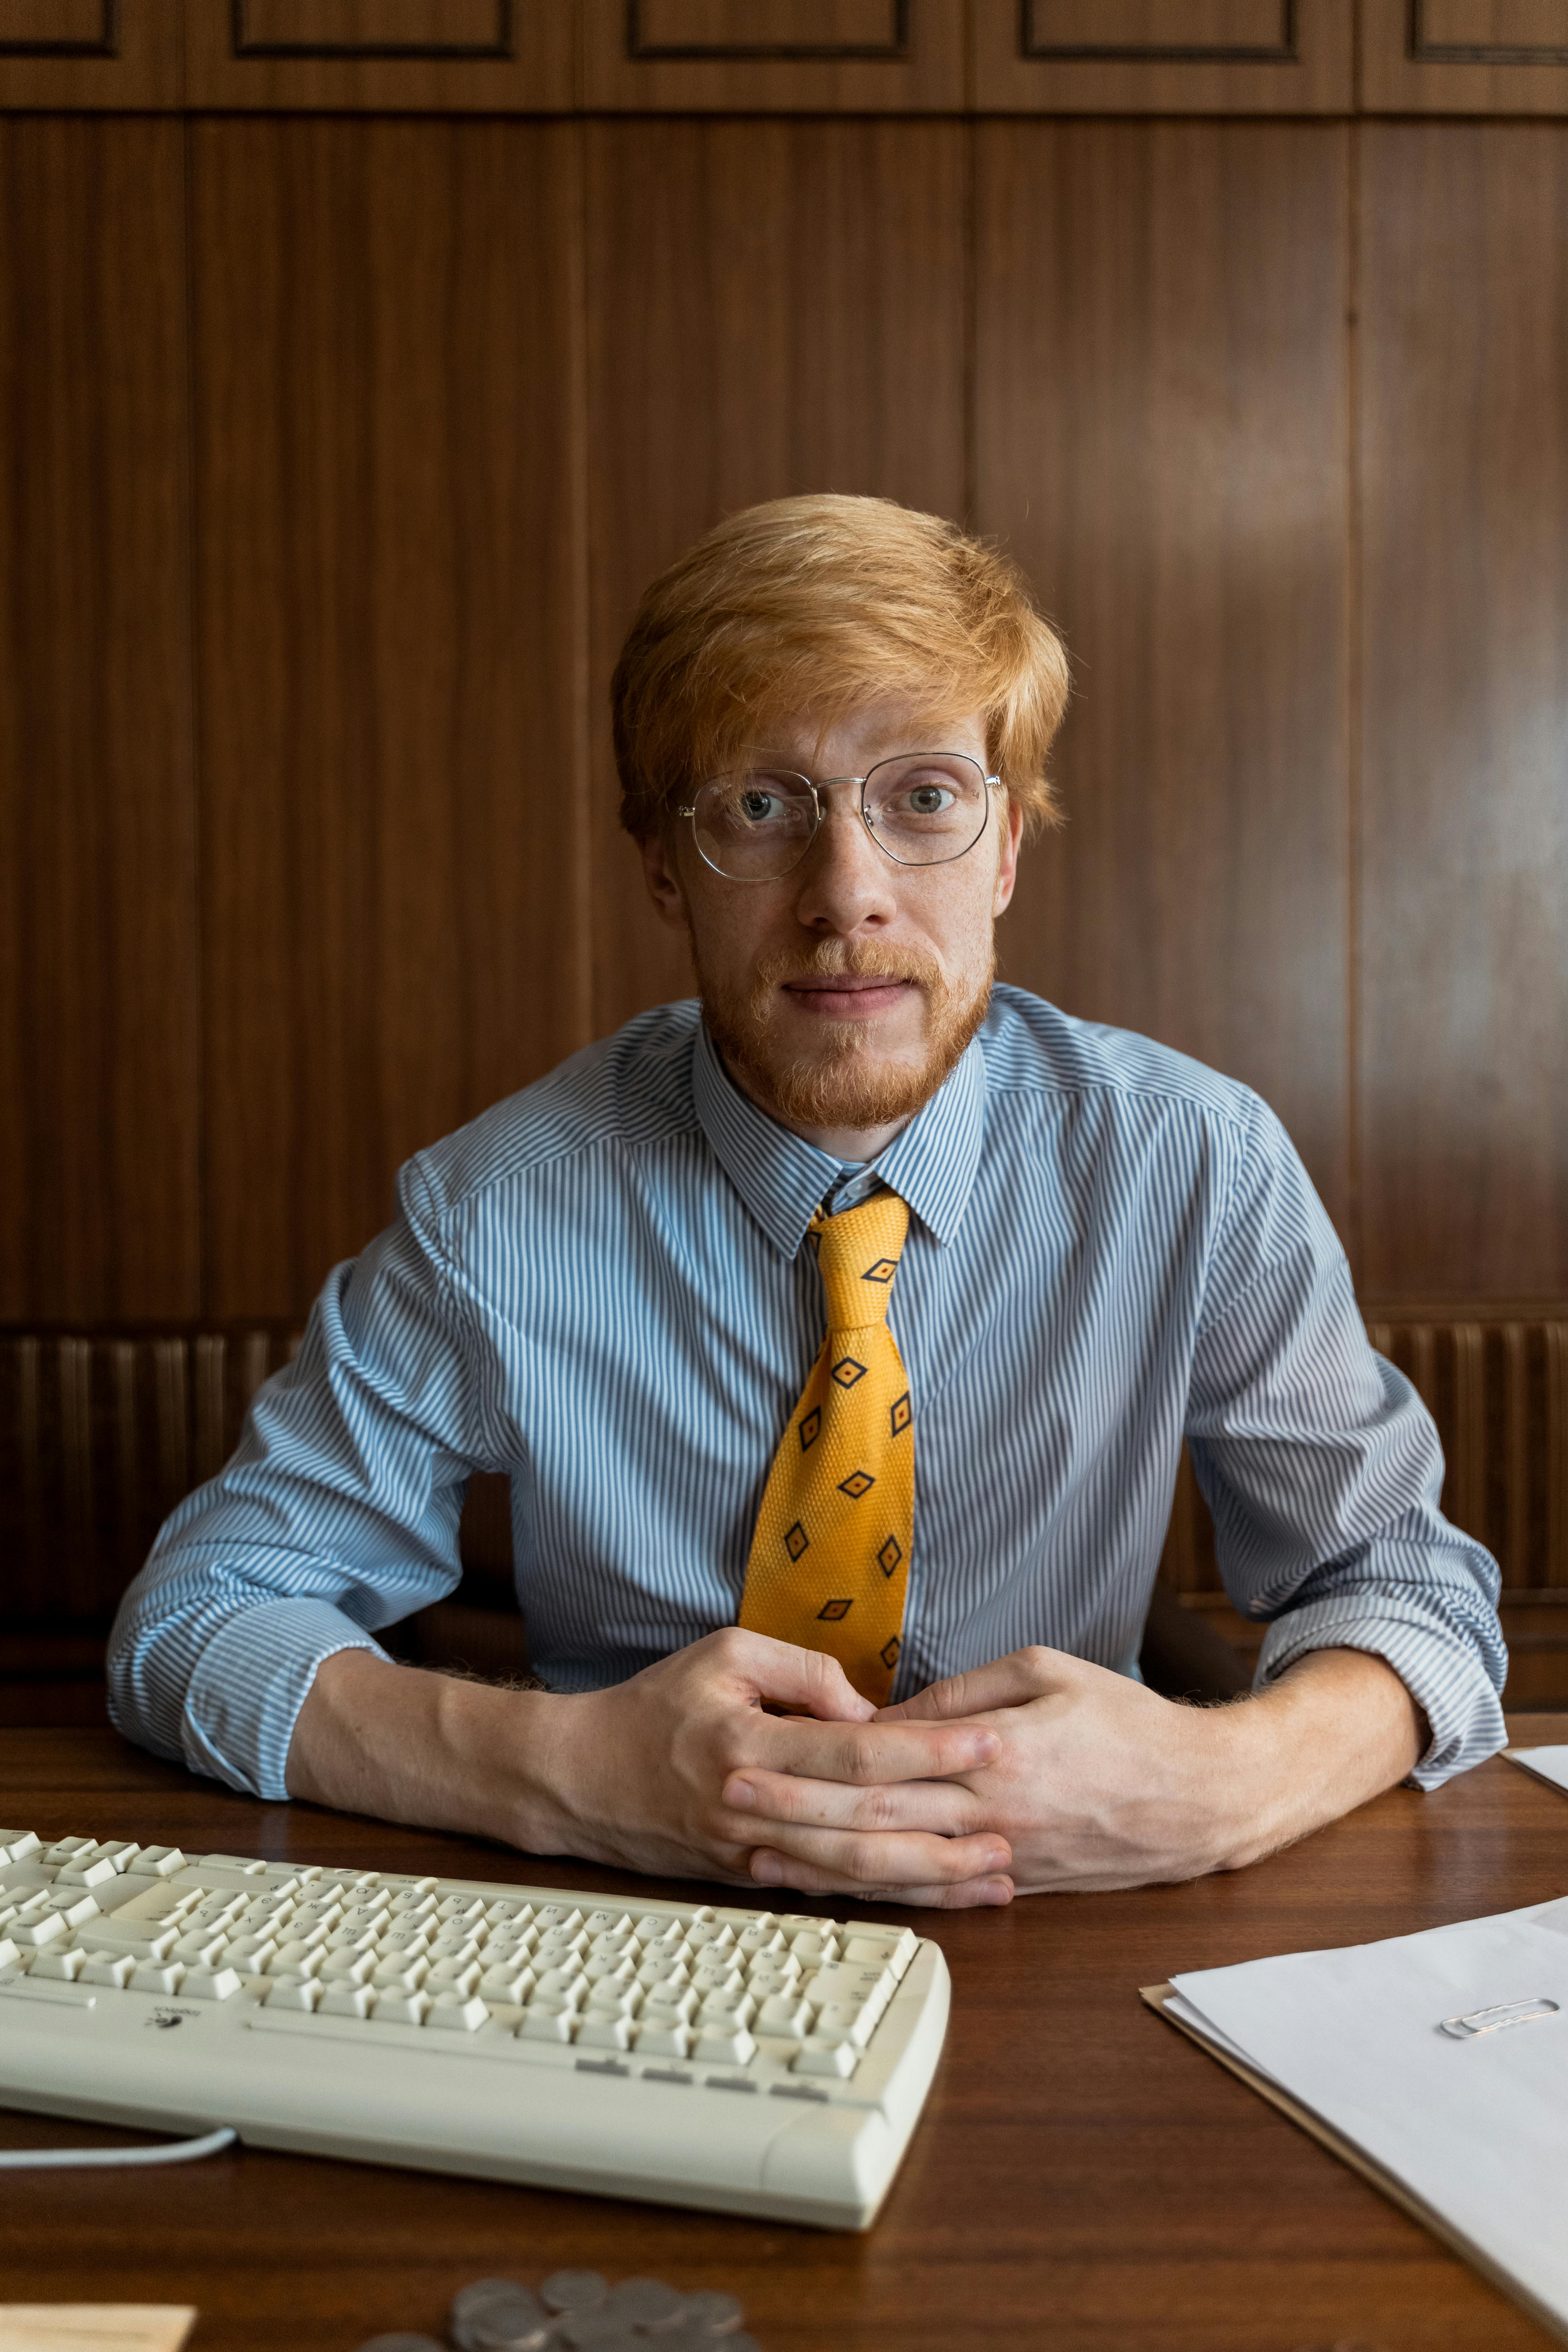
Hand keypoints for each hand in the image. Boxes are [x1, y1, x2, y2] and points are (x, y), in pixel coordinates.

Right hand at [536, 1629, 1012, 1904]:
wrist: (581, 1777)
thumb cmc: (656, 1704)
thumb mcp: (725, 1652)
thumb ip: (803, 1671)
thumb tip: (870, 1705)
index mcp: (750, 1745)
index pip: (859, 1754)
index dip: (930, 1751)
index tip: (989, 1743)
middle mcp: (755, 1809)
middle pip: (869, 1826)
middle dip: (950, 1828)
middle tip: (1018, 1822)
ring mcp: (753, 1855)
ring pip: (858, 1874)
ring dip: (933, 1878)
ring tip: (998, 1874)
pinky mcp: (753, 1881)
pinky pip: (833, 1892)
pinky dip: (890, 1897)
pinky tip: (937, 1894)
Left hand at [728, 1644, 1424, 1896]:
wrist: (1200, 1796)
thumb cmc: (1125, 1721)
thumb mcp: (1046, 1671)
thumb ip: (963, 1696)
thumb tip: (893, 1715)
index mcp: (995, 1755)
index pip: (883, 1768)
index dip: (811, 1768)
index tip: (752, 1756)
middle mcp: (989, 1816)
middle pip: (872, 1824)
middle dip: (792, 1817)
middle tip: (727, 1803)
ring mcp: (1000, 1859)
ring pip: (893, 1870)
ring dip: (821, 1866)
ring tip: (757, 1854)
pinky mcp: (1014, 1885)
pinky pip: (931, 1893)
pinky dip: (877, 1893)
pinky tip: (834, 1887)